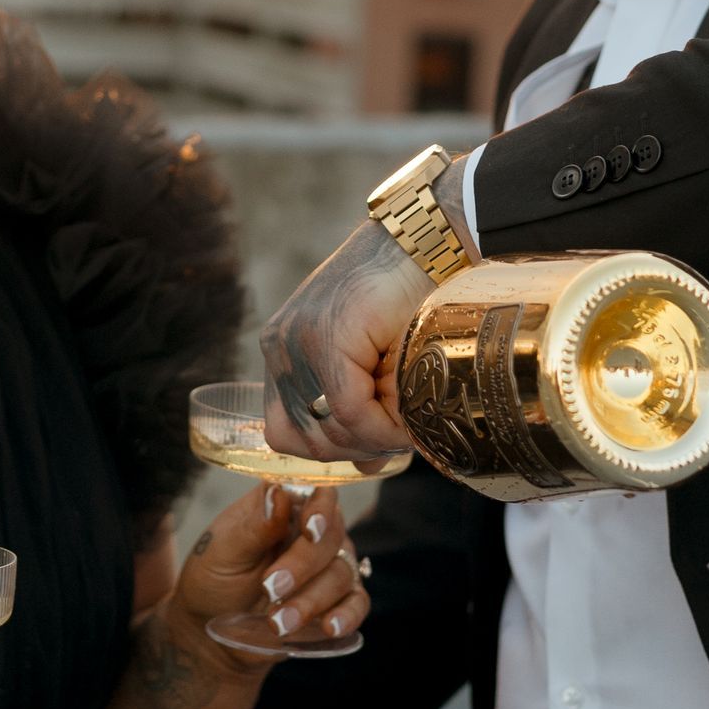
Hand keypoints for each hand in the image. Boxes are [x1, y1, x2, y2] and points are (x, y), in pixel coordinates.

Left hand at [173, 480, 371, 650]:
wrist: (209, 630)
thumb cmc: (213, 579)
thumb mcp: (220, 552)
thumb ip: (252, 526)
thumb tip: (278, 493)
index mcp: (283, 507)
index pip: (316, 492)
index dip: (320, 508)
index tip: (309, 529)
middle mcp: (311, 532)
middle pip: (331, 536)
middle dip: (303, 565)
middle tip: (270, 587)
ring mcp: (327, 567)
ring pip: (341, 573)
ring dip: (311, 600)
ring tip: (277, 622)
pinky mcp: (334, 602)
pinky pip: (356, 603)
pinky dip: (347, 614)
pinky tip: (330, 626)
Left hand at [261, 218, 428, 462]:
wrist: (429, 243)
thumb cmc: (409, 299)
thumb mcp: (375, 365)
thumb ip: (360, 413)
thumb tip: (363, 466)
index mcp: (282, 353)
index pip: (287, 433)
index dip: (333, 451)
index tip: (375, 447)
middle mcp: (279, 347)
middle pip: (304, 439)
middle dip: (356, 449)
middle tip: (397, 436)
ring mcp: (298, 341)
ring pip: (328, 429)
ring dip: (373, 438)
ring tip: (407, 419)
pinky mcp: (327, 337)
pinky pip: (348, 409)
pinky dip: (382, 425)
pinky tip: (408, 417)